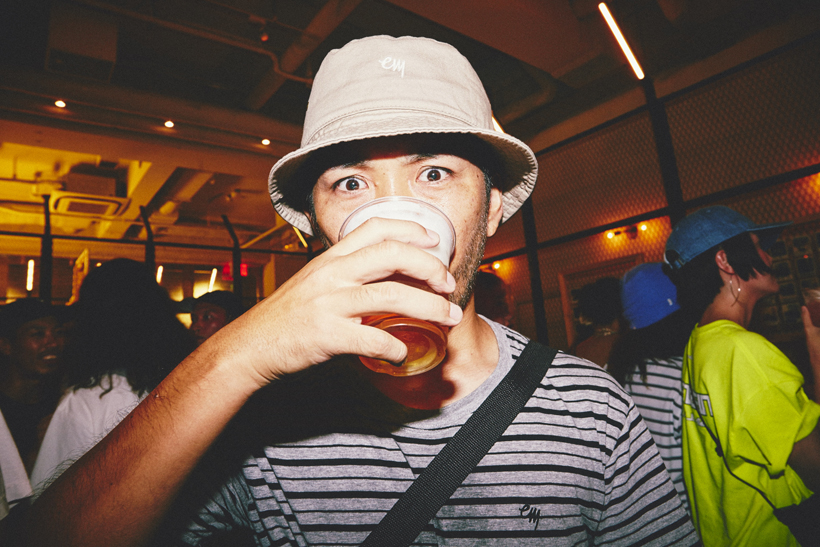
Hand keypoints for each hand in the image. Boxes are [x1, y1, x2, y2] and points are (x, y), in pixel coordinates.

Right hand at [202, 217, 462, 388]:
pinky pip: (374, 338)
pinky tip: (403, 354)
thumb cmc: (288, 317)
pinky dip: (395, 348)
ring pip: (392, 296)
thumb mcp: (315, 282)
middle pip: (393, 254)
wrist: (251, 346)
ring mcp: (329, 302)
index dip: (411, 228)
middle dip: (430, 267)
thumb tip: (389, 278)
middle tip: (448, 284)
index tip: (435, 241)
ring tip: (449, 318)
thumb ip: (347, 275)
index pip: (375, 227)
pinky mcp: (327, 334)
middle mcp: (331, 273)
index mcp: (331, 258)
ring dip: (429, 307)